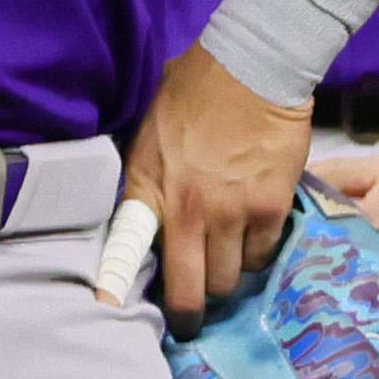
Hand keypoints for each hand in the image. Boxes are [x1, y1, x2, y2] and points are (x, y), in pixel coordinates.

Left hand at [125, 45, 311, 320]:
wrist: (254, 66)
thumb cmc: (197, 89)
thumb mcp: (152, 132)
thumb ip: (149, 177)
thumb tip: (148, 210)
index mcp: (149, 188)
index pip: (125, 251)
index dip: (115, 289)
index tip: (108, 312)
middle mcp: (186, 211)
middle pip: (190, 291)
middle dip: (192, 307)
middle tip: (195, 308)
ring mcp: (231, 214)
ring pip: (231, 280)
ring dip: (229, 273)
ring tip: (229, 256)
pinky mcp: (270, 209)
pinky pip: (263, 254)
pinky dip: (259, 251)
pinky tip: (256, 233)